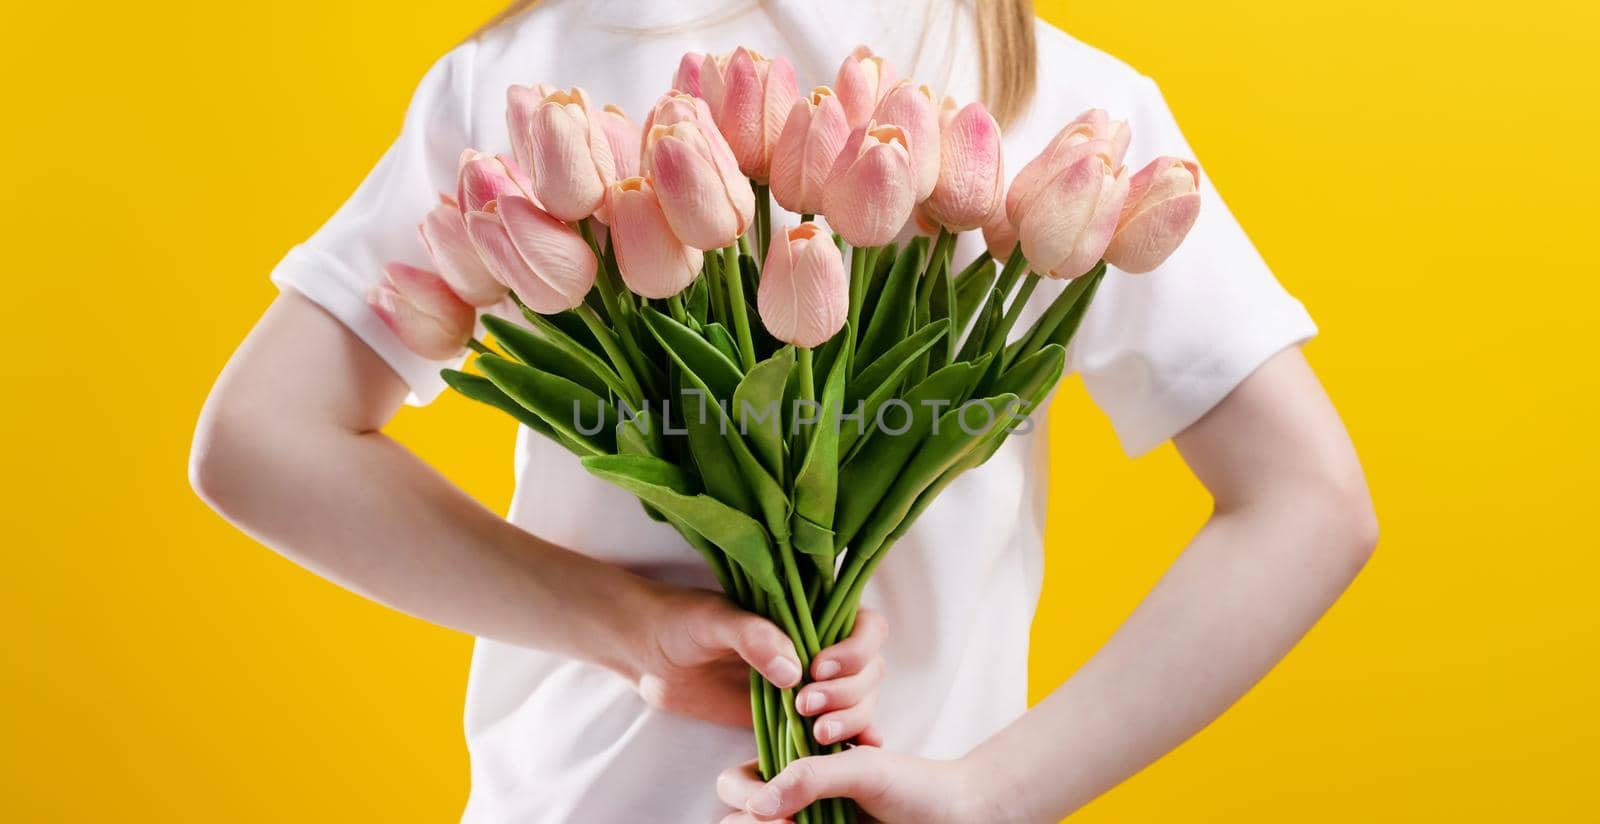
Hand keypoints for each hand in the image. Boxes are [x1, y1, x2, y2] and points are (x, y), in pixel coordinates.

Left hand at [627, 581, 887, 735]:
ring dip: (850, 719)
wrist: (650, 653)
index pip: (866, 627)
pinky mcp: (792, 716)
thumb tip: (793, 671)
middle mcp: (820, 647)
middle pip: (869, 671)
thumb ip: (753, 637)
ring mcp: (809, 685)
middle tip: (806, 706)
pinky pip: (833, 729)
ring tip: (818, 734)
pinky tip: (854, 751)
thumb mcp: (714, 619)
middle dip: (849, 693)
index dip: (856, 650)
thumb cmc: (682, 621)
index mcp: (811, 613)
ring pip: (859, 703)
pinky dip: (850, 740)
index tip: (819, 668)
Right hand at [716, 746, 988, 823]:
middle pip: (735, 815)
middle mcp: (792, 802)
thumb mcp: (861, 768)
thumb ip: (812, 774)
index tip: (769, 803)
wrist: (956, 816)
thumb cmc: (912, 785)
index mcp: (793, 769)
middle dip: (747, 820)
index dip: (745, 791)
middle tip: (786, 823)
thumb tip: (761, 804)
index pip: (738, 780)